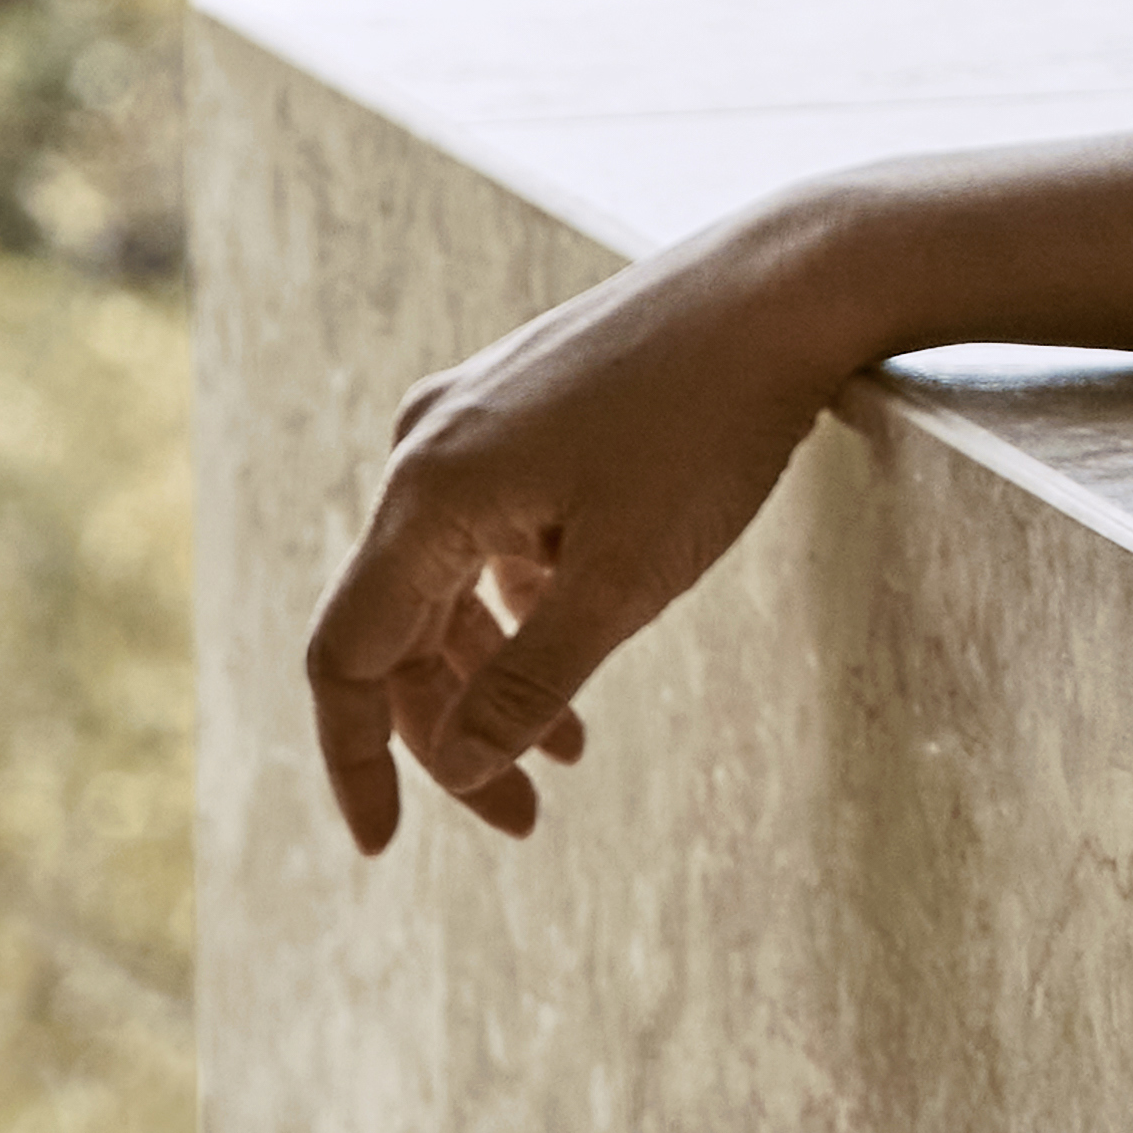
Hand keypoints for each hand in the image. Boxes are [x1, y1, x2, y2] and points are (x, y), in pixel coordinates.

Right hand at [298, 231, 859, 853]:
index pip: (347, 657)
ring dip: (493, 674)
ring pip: (447, 581)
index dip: (358, 761)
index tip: (385, 848)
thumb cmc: (710, 428)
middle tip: (525, 816)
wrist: (786, 284)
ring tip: (568, 753)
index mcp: (429, 493)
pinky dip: (523, 605)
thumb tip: (458, 770)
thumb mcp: (628, 580)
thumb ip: (532, 683)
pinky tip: (580, 647)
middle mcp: (427, 448)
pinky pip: (490, 530)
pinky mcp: (523, 404)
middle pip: (399, 627)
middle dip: (451, 732)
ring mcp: (474, 417)